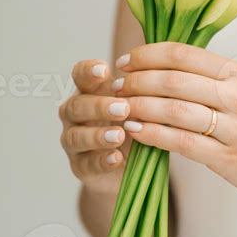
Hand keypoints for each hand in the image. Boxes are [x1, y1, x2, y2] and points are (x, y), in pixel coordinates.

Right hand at [59, 59, 131, 192]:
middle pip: (76, 106)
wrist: (131, 163)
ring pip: (75, 136)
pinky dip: (102, 160)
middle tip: (123, 108)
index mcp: (88, 92)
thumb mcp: (140, 105)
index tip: (104, 69)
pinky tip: (117, 158)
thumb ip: (143, 93)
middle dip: (99, 107)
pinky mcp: (80, 167)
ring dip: (97, 135)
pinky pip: (87, 164)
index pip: (80, 75)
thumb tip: (162, 78)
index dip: (88, 71)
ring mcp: (74, 142)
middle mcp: (75, 115)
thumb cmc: (135, 124)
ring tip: (120, 135)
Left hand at [112, 43, 236, 206]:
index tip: (126, 61)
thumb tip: (163, 68)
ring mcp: (235, 129)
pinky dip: (153, 135)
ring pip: (176, 110)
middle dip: (138, 81)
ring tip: (119, 108)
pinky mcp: (230, 160)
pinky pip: (182, 143)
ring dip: (140, 107)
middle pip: (175, 80)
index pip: (184, 54)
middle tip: (117, 87)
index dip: (148, 55)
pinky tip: (135, 132)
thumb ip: (212, 80)